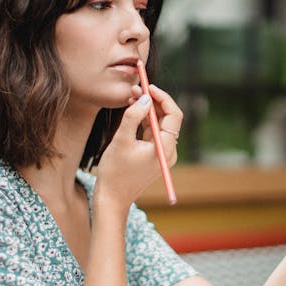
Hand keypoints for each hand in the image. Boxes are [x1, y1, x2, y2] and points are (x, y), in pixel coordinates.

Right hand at [94, 84, 182, 208]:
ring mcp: (161, 154)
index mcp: (166, 148)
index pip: (173, 115)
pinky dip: (143, 121)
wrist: (112, 199)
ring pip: (158, 125)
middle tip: (137, 88)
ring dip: (147, 110)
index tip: (148, 86)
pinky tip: (131, 110)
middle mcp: (168, 151)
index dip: (162, 97)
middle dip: (153, 101)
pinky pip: (151, 133)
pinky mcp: (153, 156)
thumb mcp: (121, 140)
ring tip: (131, 96)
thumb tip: (146, 98)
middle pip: (167, 118)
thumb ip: (133, 116)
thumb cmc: (115, 172)